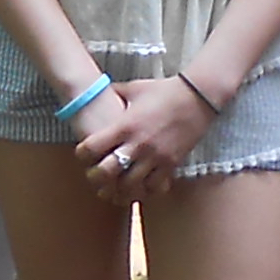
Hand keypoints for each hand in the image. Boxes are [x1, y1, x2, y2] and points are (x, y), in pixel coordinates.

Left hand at [74, 75, 212, 193]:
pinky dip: (144, 191)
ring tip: (113, 190)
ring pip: (130, 186)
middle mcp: (138, 144)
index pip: (92, 148)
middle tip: (95, 176)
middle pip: (107, 172)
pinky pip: (154, 187)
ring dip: (118, 189)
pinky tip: (139, 188)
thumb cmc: (163, 90)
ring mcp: (156, 157)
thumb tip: (96, 90)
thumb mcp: (134, 88)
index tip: (83, 154)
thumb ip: (113, 93)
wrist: (197, 97)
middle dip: (96, 177)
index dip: (82, 154)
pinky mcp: (171, 164)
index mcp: (124, 126)